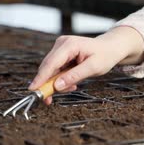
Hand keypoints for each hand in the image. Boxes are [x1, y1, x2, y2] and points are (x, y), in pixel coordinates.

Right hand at [28, 26, 143, 104]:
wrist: (110, 47)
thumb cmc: (105, 56)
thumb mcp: (94, 68)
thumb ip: (75, 76)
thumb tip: (57, 86)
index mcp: (70, 45)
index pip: (51, 63)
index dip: (41, 77)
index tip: (33, 90)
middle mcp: (61, 44)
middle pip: (48, 67)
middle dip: (48, 84)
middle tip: (49, 100)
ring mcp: (60, 48)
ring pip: (51, 70)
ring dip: (57, 82)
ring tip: (73, 87)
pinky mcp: (61, 53)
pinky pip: (56, 69)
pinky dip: (61, 79)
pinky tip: (72, 83)